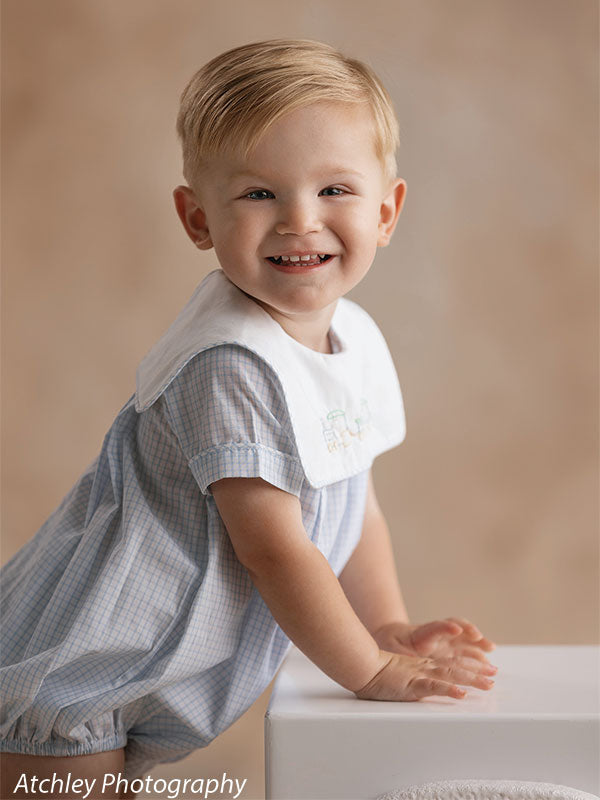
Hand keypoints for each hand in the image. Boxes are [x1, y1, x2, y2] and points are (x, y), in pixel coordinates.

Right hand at [355, 649, 495, 701]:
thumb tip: (418, 686)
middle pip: (456, 668)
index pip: (450, 664)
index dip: (469, 665)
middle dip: (477, 671)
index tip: (486, 669)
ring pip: (450, 675)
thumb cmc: (374, 673)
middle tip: (495, 674)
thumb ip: (410, 679)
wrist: (360, 666)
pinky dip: (448, 689)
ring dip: (471, 679)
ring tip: (488, 684)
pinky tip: (461, 693)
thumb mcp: (398, 676)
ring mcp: (419, 674)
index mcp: (421, 666)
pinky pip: (433, 686)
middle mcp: (424, 668)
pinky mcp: (411, 683)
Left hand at [373, 617, 496, 665]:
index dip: (446, 627)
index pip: (435, 627)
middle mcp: (436, 634)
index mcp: (421, 633)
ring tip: (490, 648)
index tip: (456, 629)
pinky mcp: (450, 648)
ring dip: (478, 642)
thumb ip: (398, 652)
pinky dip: (477, 653)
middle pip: (456, 628)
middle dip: (469, 631)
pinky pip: (467, 648)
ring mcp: (445, 640)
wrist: (391, 638)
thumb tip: (404, 659)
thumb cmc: (391, 644)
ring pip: (464, 637)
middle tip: (479, 637)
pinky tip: (487, 661)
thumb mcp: (390, 648)